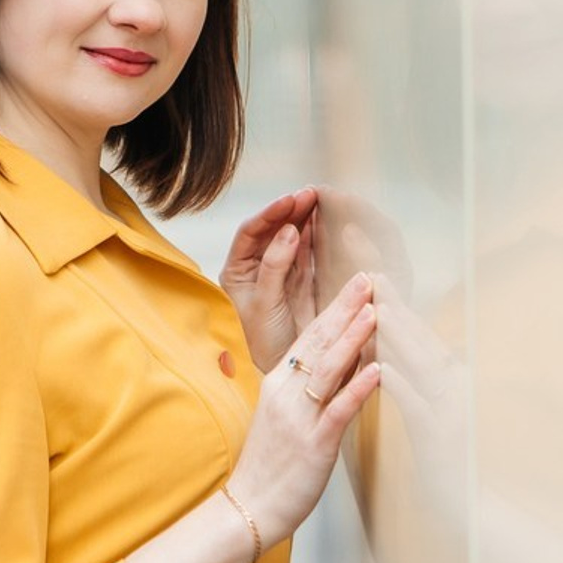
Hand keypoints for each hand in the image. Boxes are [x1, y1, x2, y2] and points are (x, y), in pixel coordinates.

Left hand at [219, 188, 317, 371]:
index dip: (269, 214)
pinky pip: (307, 250)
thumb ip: (274, 266)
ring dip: (304, 217)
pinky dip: (316, 233)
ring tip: (319, 198)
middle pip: (272, 229)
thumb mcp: (263, 303)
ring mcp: (279, 271)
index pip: (250, 232)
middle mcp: (255, 267)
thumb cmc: (264, 341)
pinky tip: (325, 219)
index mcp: (236, 270)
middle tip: (310, 193)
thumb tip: (288, 229)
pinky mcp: (300, 279)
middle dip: (290, 210)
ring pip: (291, 236)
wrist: (288, 370)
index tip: (289, 201)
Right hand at [226, 272, 380, 546]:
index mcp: (279, 383)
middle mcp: (286, 392)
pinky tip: (378, 370)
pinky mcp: (312, 444)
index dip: (335, 308)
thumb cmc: (270, 465)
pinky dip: (359, 387)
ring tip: (374, 311)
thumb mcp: (285, 416)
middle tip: (369, 280)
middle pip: (317, 342)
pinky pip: (337, 410)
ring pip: (327, 369)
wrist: (248, 507)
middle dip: (345, 309)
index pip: (310, 336)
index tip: (357, 284)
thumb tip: (341, 364)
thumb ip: (308, 388)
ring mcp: (298, 417)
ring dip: (352, 338)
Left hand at [372, 270, 467, 512]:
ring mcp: (450, 409)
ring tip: (377, 310)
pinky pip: (419, 407)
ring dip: (400, 336)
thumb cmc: (443, 454)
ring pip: (421, 365)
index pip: (414, 331)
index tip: (371, 272)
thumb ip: (418, 376)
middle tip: (370, 272)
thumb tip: (395, 346)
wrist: (467, 504)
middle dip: (394, 303)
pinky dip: (403, 386)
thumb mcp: (430, 408)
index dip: (394, 300)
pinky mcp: (442, 437)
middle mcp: (452, 385)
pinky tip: (384, 371)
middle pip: (419, 337)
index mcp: (445, 376)